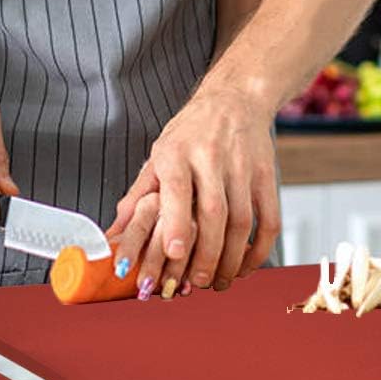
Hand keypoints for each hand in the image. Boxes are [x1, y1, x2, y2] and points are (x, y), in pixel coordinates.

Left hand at [107, 84, 279, 291]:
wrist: (235, 97)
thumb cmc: (191, 131)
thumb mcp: (159, 154)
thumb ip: (137, 197)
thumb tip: (111, 236)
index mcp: (178, 152)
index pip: (178, 189)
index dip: (178, 223)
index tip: (175, 253)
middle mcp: (211, 157)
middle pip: (214, 212)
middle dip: (206, 254)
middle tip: (196, 282)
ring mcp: (242, 165)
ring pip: (242, 220)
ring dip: (232, 258)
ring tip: (218, 281)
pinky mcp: (266, 174)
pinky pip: (269, 218)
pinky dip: (260, 249)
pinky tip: (246, 264)